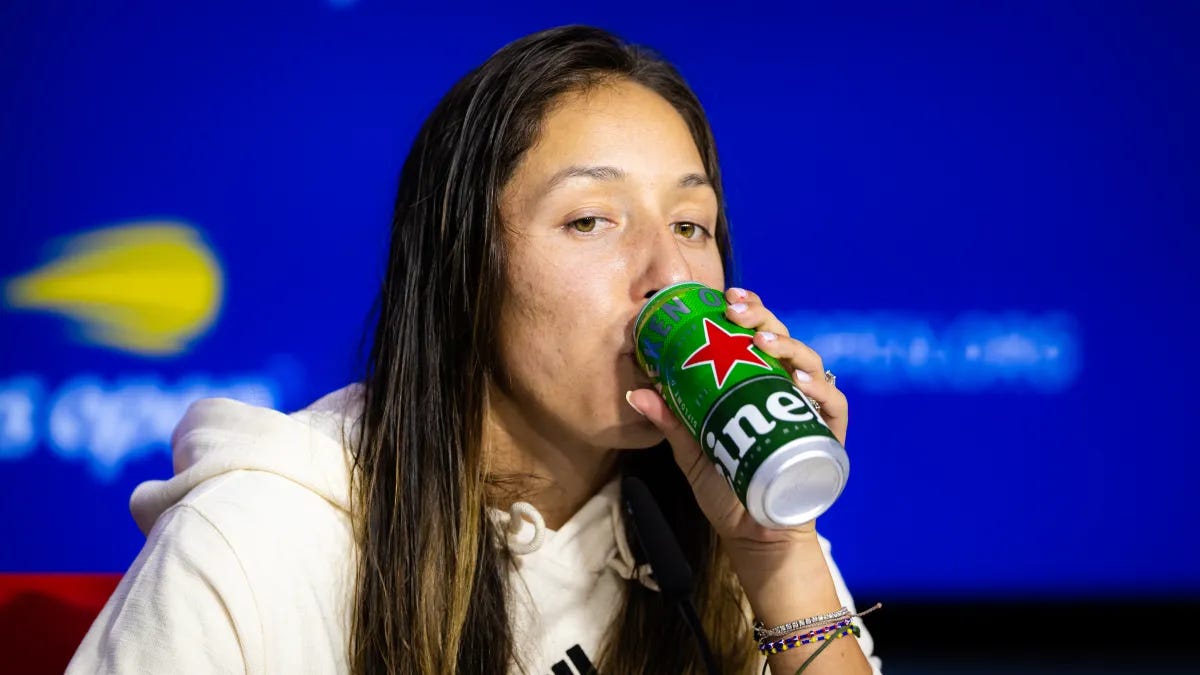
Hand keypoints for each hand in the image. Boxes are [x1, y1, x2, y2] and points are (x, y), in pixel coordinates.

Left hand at [625, 286, 847, 549]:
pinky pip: (833, 405)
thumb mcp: (692, 451)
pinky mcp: (828, 437)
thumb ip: (670, 421)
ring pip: (809, 364)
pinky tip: (801, 382)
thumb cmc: (727, 488)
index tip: (724, 300)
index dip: (746, 312)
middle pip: (782, 341)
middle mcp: (786, 390)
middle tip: (737, 313)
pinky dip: (822, 390)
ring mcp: (809, 411)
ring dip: (789, 347)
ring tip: (764, 343)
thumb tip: (637, 392)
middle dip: (762, 319)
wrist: (754, 534)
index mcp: (757, 384)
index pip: (755, 337)